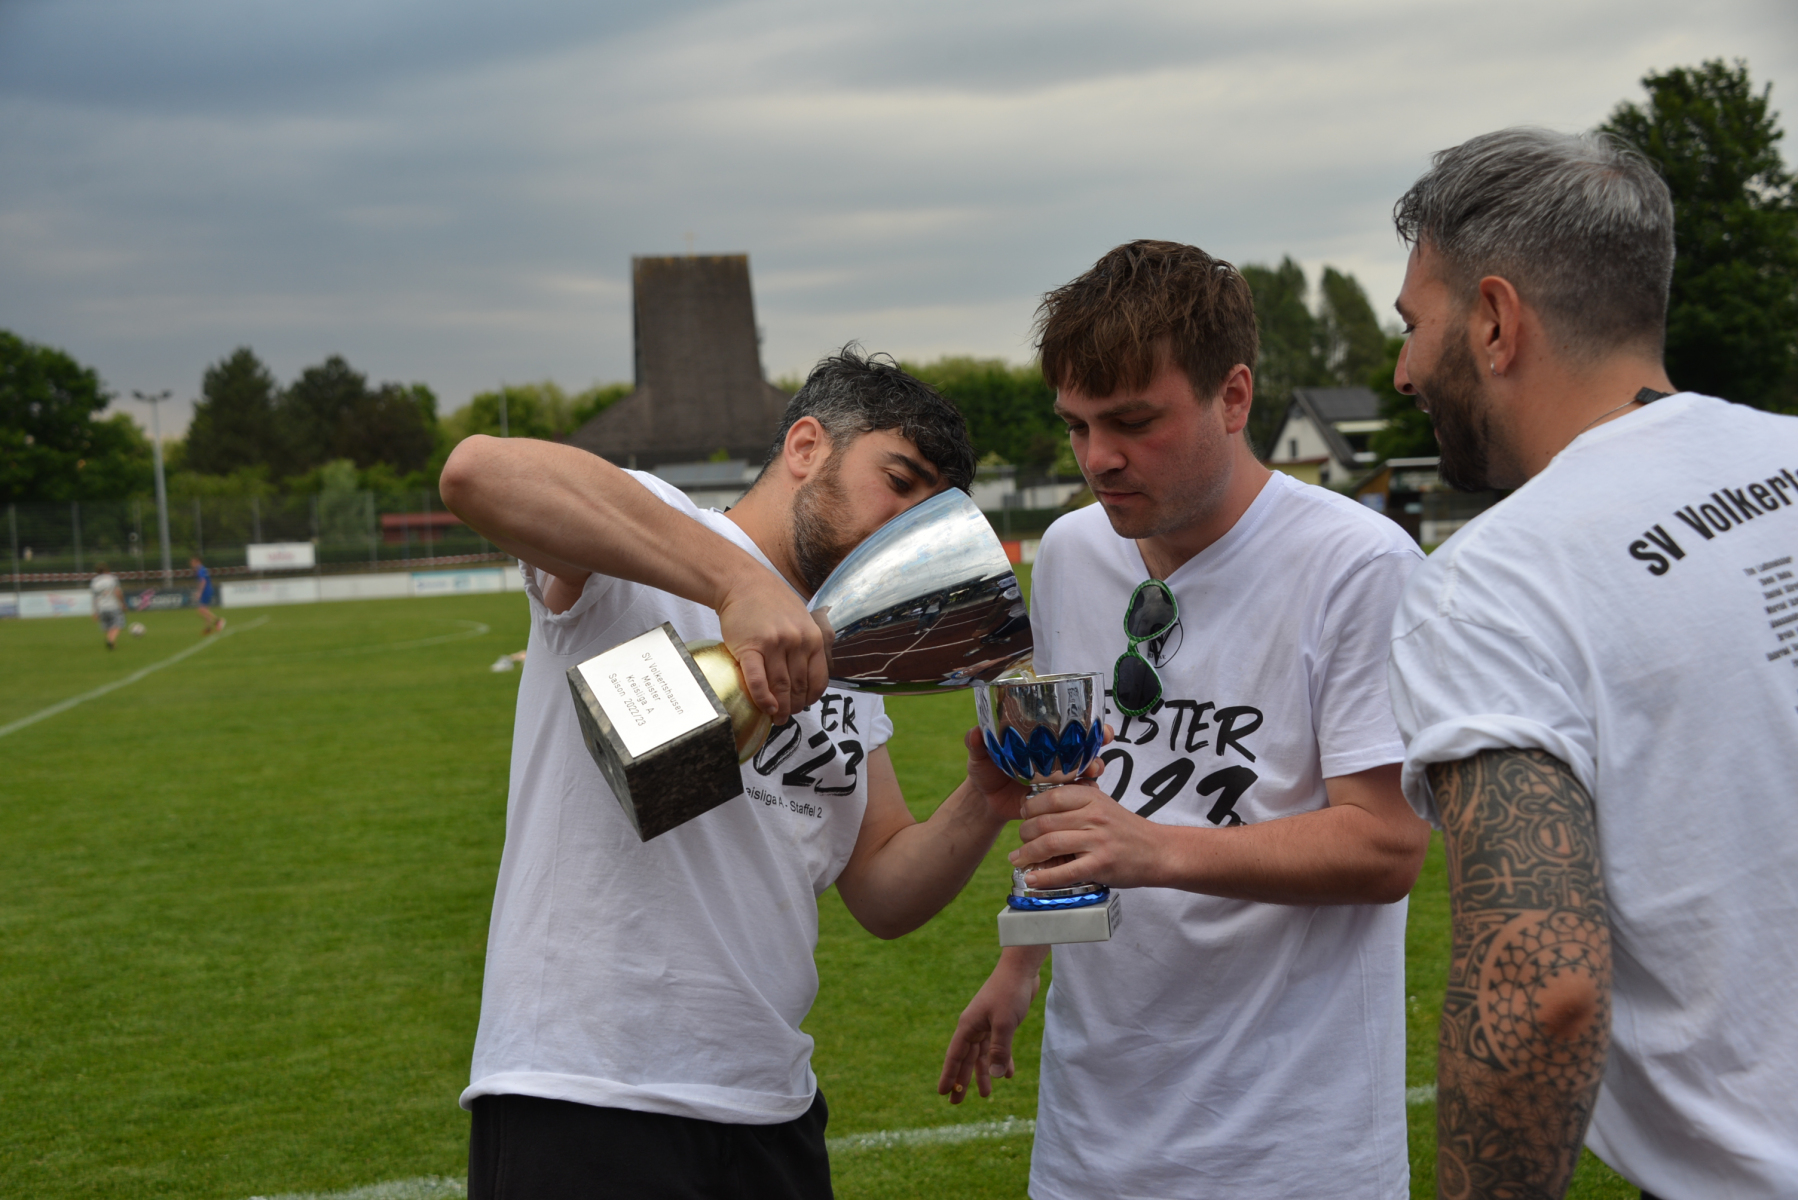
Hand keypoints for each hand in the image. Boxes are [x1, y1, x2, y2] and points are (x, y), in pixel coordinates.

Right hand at [714, 569, 828, 720]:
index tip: (804, 706)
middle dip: (794, 707)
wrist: (742, 583)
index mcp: (812, 637)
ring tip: (776, 718)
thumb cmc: (771, 604)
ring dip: (780, 708)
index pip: (818, 679)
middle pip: (799, 686)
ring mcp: (774, 644)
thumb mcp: (801, 620)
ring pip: (780, 686)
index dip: (811, 698)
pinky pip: (758, 680)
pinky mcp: (750, 647)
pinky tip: (766, 708)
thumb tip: (808, 679)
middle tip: (787, 717)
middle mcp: (797, 641)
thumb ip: (807, 645)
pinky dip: (763, 698)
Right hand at [937, 953, 1040, 1103]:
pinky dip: (1002, 1061)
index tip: (942, 1093)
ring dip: (983, 1074)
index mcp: (968, 1026)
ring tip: (985, 1095)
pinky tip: (1008, 1074)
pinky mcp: (1000, 1023)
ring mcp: (986, 1025)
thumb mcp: (1004, 1023)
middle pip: (965, 1059)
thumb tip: (995, 1076)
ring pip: (982, 1056)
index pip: (955, 1056)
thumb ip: (1000, 1050)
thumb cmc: (1009, 992)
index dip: (949, 1075)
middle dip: (962, 1081)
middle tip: (956, 1104)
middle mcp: (974, 1027)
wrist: (1021, 969)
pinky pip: (997, 1047)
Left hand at [965, 724, 1114, 823]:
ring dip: (1094, 767)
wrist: (986, 802)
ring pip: (1085, 770)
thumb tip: (976, 733)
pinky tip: (1087, 791)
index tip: (1097, 723)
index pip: (1070, 727)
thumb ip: (978, 744)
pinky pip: (1076, 798)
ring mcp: (1059, 779)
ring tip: (1093, 770)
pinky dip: (1084, 793)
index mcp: (1041, 742)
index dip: (1088, 723)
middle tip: (1102, 742)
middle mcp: (1055, 758)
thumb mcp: (981, 756)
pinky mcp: (1057, 801)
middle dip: (1099, 742)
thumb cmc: (985, 773)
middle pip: (1085, 746)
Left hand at [1011, 781, 1164, 890]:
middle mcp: (1094, 816)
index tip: (1023, 815)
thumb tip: (1039, 807)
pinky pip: (1065, 871)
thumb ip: (1077, 803)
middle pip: (1045, 821)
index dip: (1030, 807)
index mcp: (1092, 797)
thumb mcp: (1104, 805)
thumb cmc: (1127, 830)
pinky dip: (1044, 876)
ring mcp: (1097, 840)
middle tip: (1020, 840)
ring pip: (1050, 844)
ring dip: (1028, 853)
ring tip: (1018, 859)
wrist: (1158, 851)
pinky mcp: (1101, 864)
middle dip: (1025, 833)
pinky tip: (1033, 879)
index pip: (1051, 797)